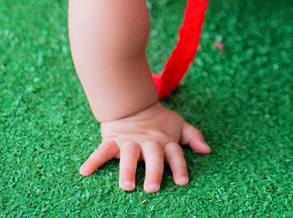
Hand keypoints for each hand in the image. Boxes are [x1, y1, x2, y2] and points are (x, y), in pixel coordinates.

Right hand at [79, 101, 210, 191]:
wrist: (133, 103)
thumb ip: (193, 136)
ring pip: (129, 156)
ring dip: (128, 170)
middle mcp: (149, 143)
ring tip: (126, 186)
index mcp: (165, 141)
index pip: (175, 154)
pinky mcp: (113, 140)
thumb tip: (207, 150)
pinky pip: (102, 150)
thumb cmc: (158, 120)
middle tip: (153, 188)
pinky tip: (85, 171)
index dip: (179, 167)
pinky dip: (93, 160)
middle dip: (154, 172)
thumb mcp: (178, 125)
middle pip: (153, 158)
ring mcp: (130, 142)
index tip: (183, 181)